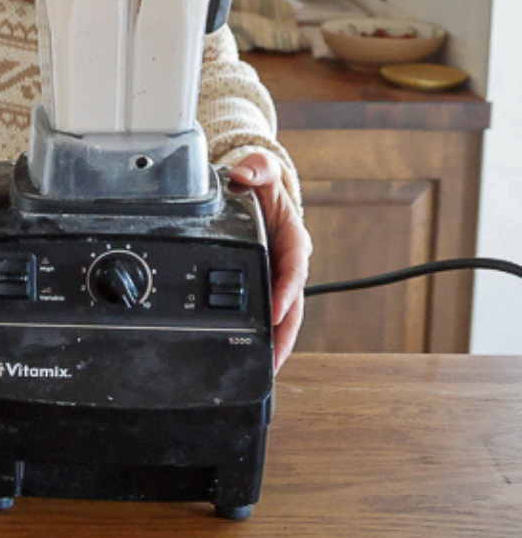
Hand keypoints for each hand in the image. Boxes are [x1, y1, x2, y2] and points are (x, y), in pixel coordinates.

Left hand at [227, 152, 311, 374]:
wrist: (257, 191)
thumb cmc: (263, 185)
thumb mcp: (261, 171)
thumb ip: (256, 168)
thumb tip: (244, 173)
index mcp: (293, 240)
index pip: (293, 269)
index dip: (287, 290)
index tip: (279, 309)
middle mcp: (288, 264)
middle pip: (291, 305)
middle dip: (285, 334)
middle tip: (275, 360)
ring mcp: (277, 279)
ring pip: (281, 317)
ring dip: (275, 343)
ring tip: (265, 370)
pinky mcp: (264, 286)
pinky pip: (264, 313)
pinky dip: (262, 335)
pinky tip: (252, 357)